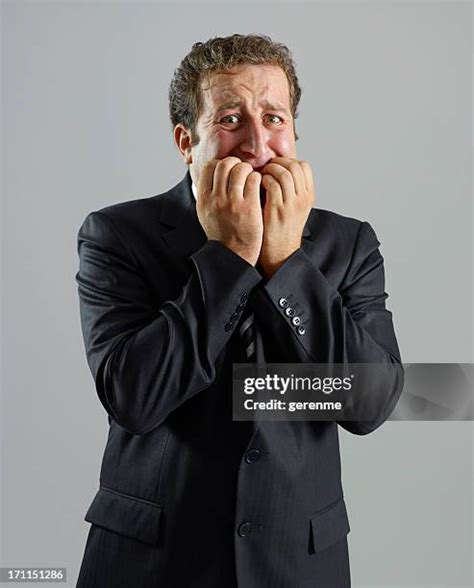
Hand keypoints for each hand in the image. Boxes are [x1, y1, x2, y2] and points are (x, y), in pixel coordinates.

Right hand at [196, 157, 262, 265]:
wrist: (233, 255)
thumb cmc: (222, 235)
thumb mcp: (205, 214)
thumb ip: (207, 195)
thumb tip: (210, 176)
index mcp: (204, 199)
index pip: (209, 167)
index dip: (220, 163)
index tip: (228, 170)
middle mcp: (216, 199)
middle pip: (224, 164)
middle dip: (235, 163)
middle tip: (242, 170)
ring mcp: (233, 202)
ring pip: (240, 169)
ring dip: (248, 169)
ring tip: (251, 177)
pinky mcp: (249, 207)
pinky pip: (254, 180)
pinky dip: (257, 178)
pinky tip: (258, 185)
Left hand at [259, 158, 314, 276]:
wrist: (280, 253)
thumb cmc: (282, 230)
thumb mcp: (294, 208)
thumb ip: (290, 190)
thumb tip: (278, 169)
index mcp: (308, 196)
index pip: (304, 166)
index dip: (288, 161)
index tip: (276, 165)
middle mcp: (303, 199)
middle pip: (294, 167)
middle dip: (277, 163)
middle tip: (266, 167)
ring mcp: (292, 205)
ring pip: (284, 173)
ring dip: (269, 170)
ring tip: (262, 175)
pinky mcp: (278, 211)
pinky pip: (272, 185)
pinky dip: (264, 180)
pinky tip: (258, 185)